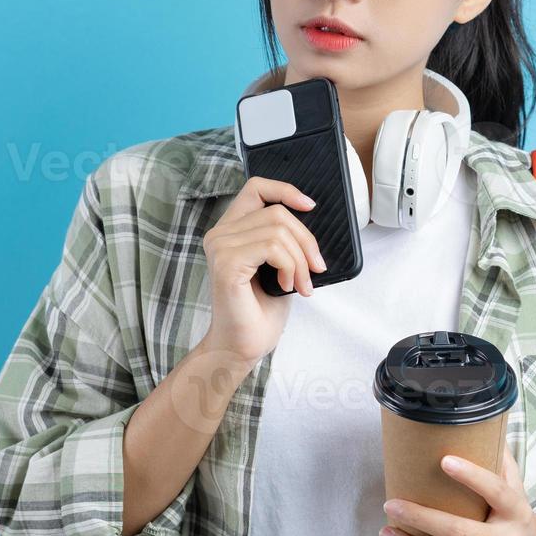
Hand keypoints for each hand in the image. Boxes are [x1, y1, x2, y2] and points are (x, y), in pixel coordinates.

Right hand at [200, 175, 326, 369]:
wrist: (243, 347)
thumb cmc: (259, 311)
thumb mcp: (279, 265)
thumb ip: (283, 239)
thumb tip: (310, 219)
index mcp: (230, 230)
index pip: (256, 188)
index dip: (286, 190)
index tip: (310, 206)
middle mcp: (219, 234)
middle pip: (277, 212)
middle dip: (306, 240)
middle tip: (316, 269)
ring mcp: (220, 247)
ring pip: (278, 230)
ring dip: (300, 259)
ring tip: (301, 284)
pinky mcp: (226, 263)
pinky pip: (272, 247)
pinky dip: (290, 266)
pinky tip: (288, 285)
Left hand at [378, 444, 535, 535]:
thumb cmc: (516, 517)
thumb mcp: (516, 488)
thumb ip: (497, 459)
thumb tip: (472, 419)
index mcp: (518, 511)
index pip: (496, 490)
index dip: (471, 475)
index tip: (443, 460)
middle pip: (458, 531)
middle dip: (419, 518)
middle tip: (391, 505)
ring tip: (387, 533)